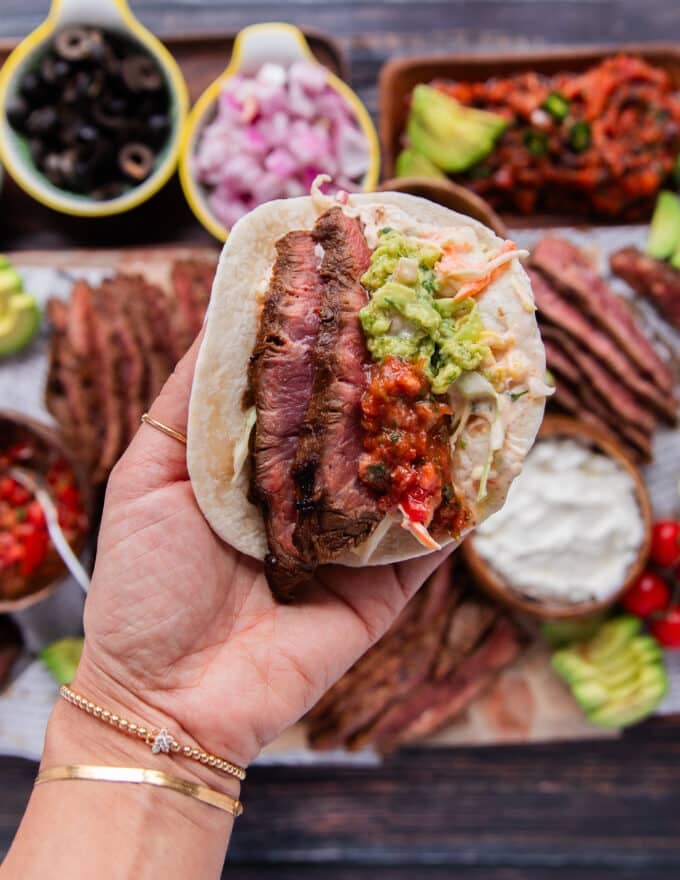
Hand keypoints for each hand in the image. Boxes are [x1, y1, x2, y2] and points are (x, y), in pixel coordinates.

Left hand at [75, 336, 450, 766]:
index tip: (358, 290)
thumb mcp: (147, 475)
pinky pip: (424, 548)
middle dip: (389, 386)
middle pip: (356, 435)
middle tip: (428, 323)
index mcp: (254, 468)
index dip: (327, 350)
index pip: (301, 398)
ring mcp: (347, 547)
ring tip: (468, 379)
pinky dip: (456, 510)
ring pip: (398, 484)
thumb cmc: (144, 584)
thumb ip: (189, 402)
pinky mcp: (378, 594)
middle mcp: (306, 500)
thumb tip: (224, 316)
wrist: (164, 698)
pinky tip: (488, 463)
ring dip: (432, 439)